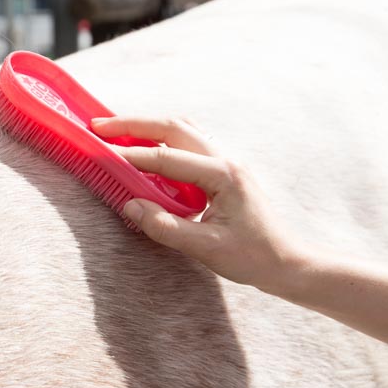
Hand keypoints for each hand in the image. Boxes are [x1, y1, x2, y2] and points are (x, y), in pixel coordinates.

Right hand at [91, 116, 306, 291]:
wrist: (286, 263)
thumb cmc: (253, 258)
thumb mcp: (206, 248)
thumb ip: (165, 227)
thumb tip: (131, 205)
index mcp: (223, 175)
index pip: (167, 158)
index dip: (132, 156)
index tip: (101, 152)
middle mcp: (226, 160)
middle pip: (174, 126)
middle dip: (135, 124)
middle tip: (100, 126)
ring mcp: (227, 162)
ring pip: (183, 130)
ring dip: (149, 128)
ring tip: (118, 132)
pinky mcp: (224, 171)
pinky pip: (190, 145)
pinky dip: (164, 141)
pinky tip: (147, 152)